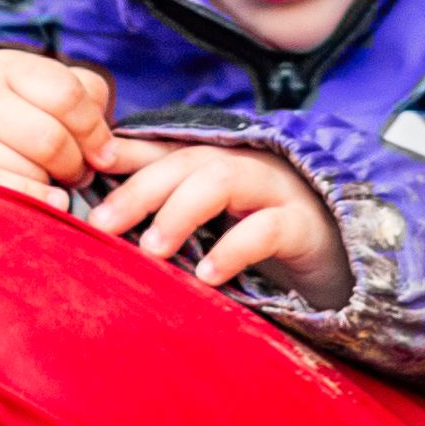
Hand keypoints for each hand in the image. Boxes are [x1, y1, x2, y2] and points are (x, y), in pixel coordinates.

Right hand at [0, 49, 140, 192]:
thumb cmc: (7, 126)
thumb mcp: (41, 99)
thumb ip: (85, 105)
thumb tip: (110, 148)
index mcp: (7, 66)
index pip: (68, 94)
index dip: (95, 131)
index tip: (105, 155)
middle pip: (49, 138)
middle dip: (75, 166)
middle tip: (77, 176)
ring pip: (27, 171)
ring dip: (50, 187)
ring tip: (49, 185)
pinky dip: (29, 201)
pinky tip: (43, 202)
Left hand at [86, 142, 351, 308]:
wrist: (341, 264)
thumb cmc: (265, 244)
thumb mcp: (212, 227)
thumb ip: (166, 215)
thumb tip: (102, 215)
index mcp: (219, 164)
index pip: (164, 150)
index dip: (124, 153)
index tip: (83, 168)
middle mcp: (246, 167)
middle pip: (187, 160)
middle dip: (140, 189)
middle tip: (102, 225)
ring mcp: (278, 192)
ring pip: (225, 179)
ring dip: (182, 210)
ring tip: (151, 248)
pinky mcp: (305, 226)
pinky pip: (268, 227)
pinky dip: (234, 248)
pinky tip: (208, 275)